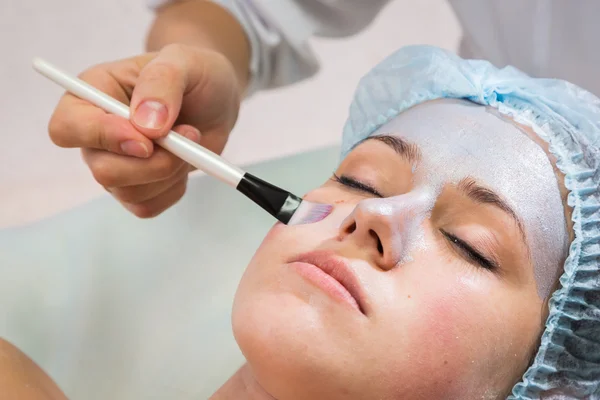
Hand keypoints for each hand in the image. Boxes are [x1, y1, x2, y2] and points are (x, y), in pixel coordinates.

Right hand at [48, 44, 240, 216]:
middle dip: (153, 163)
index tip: (146, 140)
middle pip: (102, 170)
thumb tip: (145, 125)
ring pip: (129, 192)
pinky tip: (184, 162)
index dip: (103, 138)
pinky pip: (147, 205)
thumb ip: (161, 82)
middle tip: (186, 138)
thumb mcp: (182, 61)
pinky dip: (174, 189)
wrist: (214, 99)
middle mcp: (95, 135)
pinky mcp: (137, 187)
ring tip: (190, 141)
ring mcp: (114, 164)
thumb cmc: (192, 74)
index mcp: (92, 93)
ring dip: (170, 171)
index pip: (67, 128)